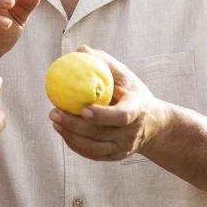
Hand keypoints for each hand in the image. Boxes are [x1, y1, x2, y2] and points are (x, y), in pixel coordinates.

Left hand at [49, 46, 167, 160]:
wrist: (153, 123)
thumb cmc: (133, 93)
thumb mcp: (125, 75)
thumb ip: (104, 62)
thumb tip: (79, 51)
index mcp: (138, 110)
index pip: (121, 116)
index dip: (102, 115)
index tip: (83, 108)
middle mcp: (132, 132)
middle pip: (100, 133)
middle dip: (74, 124)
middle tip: (54, 111)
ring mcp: (124, 147)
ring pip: (93, 147)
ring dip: (70, 135)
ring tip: (54, 119)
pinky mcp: (116, 156)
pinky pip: (92, 154)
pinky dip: (75, 144)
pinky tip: (62, 130)